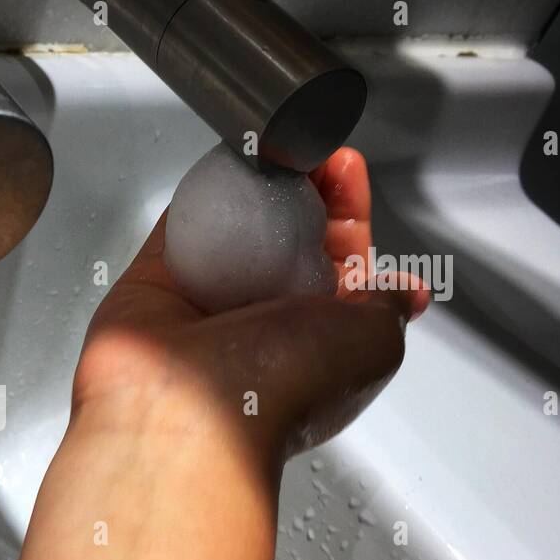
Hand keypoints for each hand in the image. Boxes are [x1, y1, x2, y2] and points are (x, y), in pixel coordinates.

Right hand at [72, 148, 428, 473]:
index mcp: (318, 342)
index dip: (350, 212)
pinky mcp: (155, 283)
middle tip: (310, 151)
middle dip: (306, 190)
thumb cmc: (282, 387)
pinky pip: (181, 224)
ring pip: (237, 228)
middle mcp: (263, 323)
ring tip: (271, 146)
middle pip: (290, 238)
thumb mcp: (375, 343)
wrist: (184, 414)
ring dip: (256, 184)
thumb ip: (388, 305)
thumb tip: (403, 289)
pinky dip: (201, 191)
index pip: (342, 262)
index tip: (346, 170)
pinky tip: (224, 159)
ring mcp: (207, 302)